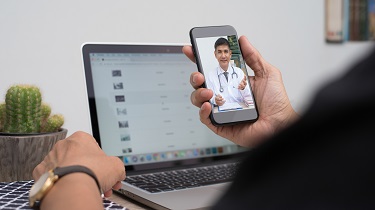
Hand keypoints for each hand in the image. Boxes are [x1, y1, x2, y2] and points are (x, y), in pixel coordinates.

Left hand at [33, 131, 125, 196]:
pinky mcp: (41, 173)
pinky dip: (60, 183)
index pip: (94, 148)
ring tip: (87, 188)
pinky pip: (52, 177)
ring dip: (77, 177)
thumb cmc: (91, 171)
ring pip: (66, 168)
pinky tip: (69, 189)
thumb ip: (117, 165)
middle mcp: (63, 145)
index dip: (102, 162)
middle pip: (80, 158)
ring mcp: (50, 158)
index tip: (105, 171)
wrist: (72, 187)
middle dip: (91, 171)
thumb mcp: (116, 165)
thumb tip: (117, 172)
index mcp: (80, 137)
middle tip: (99, 182)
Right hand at [183, 36, 297, 147]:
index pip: (212, 69)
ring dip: (198, 93)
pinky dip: (203, 111)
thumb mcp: (267, 73)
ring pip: (199, 100)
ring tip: (208, 91)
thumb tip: (243, 40)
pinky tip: (208, 105)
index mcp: (233, 82)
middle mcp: (225, 95)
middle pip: (201, 84)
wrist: (281, 124)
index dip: (199, 59)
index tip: (191, 50)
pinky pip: (205, 118)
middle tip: (200, 74)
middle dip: (195, 77)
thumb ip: (253, 56)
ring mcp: (221, 109)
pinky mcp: (220, 124)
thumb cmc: (277, 103)